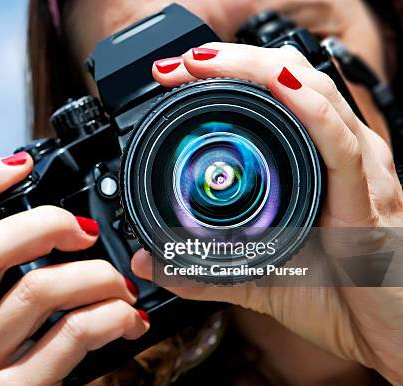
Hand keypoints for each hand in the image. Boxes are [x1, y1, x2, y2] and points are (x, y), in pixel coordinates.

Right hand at [0, 152, 148, 384]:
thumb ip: (1, 274)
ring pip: (38, 289)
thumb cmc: (17, 362)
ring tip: (120, 284)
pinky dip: (112, 315)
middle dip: (46, 224)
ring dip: (96, 276)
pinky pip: (73, 333)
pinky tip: (127, 317)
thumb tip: (53, 217)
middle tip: (86, 231)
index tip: (20, 163)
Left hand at [138, 43, 402, 382]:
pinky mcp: (373, 199)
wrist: (390, 338)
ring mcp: (362, 171)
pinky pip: (342, 145)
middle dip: (233, 62)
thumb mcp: (258, 278)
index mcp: (317, 163)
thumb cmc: (339, 301)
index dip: (229, 76)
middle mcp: (342, 155)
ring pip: (315, 96)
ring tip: (207, 64)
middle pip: (292, 80)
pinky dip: (311, 111)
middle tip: (179, 65)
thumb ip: (202, 270)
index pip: (275, 97)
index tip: (175, 76)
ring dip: (258, 71)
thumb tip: (148, 262)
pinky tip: (280, 87)